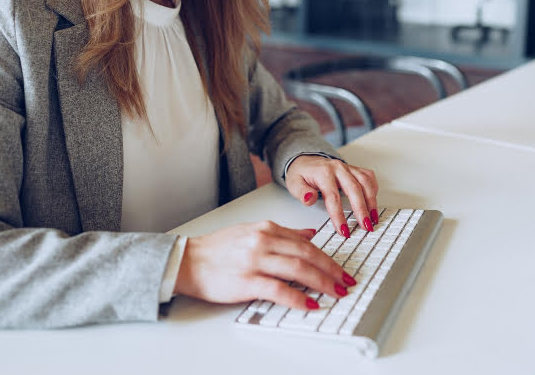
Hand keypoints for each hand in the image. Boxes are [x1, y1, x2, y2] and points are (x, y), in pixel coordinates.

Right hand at [174, 221, 355, 309]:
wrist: (187, 260)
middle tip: (346, 282)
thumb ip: (283, 233)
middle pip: (308, 255)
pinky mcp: (247, 281)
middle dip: (331, 270)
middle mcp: (263, 241)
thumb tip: (311, 234)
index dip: (328, 257)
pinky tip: (310, 304)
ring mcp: (255, 261)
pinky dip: (298, 298)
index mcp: (266, 228)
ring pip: (298, 269)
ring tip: (336, 292)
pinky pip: (279, 290)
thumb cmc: (217, 249)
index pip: (306, 243)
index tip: (341, 269)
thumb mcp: (252, 232)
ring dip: (322, 282)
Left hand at [285, 155, 378, 235]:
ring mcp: (348, 167)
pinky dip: (373, 189)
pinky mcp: (354, 169)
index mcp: (323, 173)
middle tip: (366, 227)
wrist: (305, 160)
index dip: (339, 215)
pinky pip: (369, 177)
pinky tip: (373, 202)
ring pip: (365, 182)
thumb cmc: (301, 174)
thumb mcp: (294, 183)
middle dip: (361, 210)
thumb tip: (309, 199)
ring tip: (373, 218)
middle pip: (354, 189)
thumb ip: (301, 192)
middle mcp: (338, 168)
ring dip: (371, 201)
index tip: (343, 230)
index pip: (333, 196)